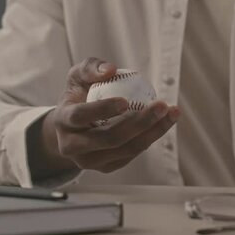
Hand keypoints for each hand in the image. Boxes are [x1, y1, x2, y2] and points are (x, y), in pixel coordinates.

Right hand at [29, 58, 178, 179]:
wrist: (73, 126)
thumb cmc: (78, 95)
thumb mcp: (78, 75)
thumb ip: (91, 67)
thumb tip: (111, 70)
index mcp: (63, 121)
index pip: (80, 116)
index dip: (103, 110)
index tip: (125, 101)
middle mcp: (72, 146)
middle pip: (109, 138)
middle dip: (140, 122)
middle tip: (161, 105)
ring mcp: (89, 161)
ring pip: (126, 149)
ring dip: (153, 132)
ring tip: (171, 112)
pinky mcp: (106, 167)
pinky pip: (132, 154)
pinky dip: (151, 138)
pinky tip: (163, 122)